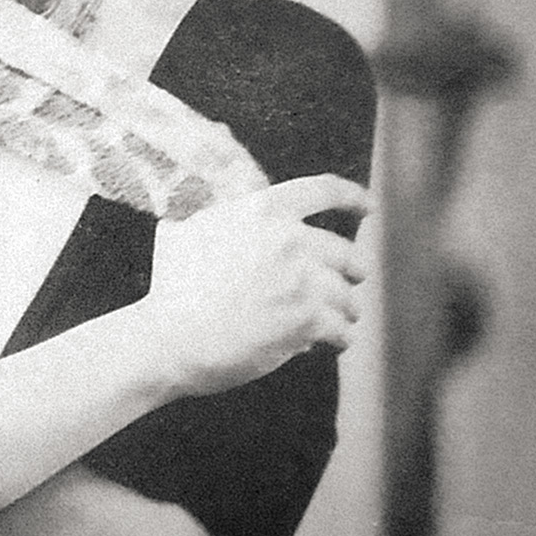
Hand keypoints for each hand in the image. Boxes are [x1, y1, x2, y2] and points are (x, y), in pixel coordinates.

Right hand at [143, 174, 370, 396]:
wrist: (169, 338)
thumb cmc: (171, 287)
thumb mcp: (183, 230)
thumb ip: (216, 213)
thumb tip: (225, 203)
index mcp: (263, 210)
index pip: (324, 191)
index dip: (352, 197)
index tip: (367, 206)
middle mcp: (289, 240)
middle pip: (347, 253)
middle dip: (348, 273)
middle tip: (342, 287)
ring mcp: (301, 281)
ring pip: (349, 296)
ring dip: (343, 310)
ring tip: (333, 322)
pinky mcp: (307, 320)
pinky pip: (343, 330)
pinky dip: (339, 339)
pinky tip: (327, 344)